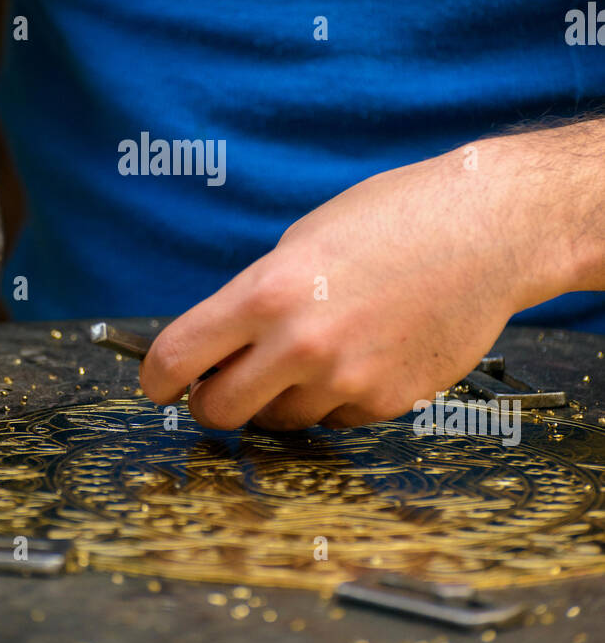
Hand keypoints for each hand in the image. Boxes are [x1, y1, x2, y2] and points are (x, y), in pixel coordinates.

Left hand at [140, 141, 564, 430]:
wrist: (485, 231)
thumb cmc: (390, 221)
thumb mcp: (301, 243)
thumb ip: (253, 299)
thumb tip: (215, 348)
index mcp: (266, 293)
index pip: (177, 357)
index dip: (156, 379)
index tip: (158, 385)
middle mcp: (300, 344)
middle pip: (218, 411)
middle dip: (212, 402)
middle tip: (222, 386)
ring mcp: (346, 380)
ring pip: (278, 421)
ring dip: (277, 400)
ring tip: (309, 354)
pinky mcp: (386, 402)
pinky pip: (334, 419)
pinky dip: (332, 399)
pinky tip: (358, 355)